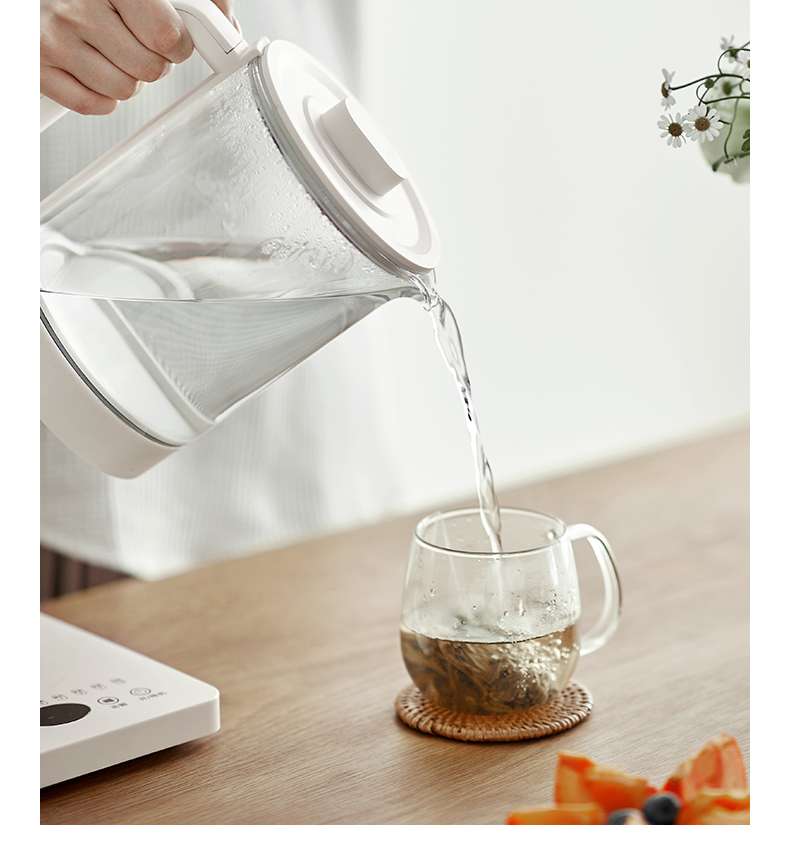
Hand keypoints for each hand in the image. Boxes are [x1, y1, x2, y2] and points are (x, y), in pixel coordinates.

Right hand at [41, 1, 234, 115]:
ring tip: (111, 51)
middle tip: (136, 41)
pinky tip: (92, 66)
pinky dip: (101, 94)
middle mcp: (77, 7)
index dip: (178, 44)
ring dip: (127, 78)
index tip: (173, 38)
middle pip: (150, 69)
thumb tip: (228, 25)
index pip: (167, 36)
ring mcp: (54, 40)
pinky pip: (94, 105)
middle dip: (152, 61)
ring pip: (125, 91)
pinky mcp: (40, 68)